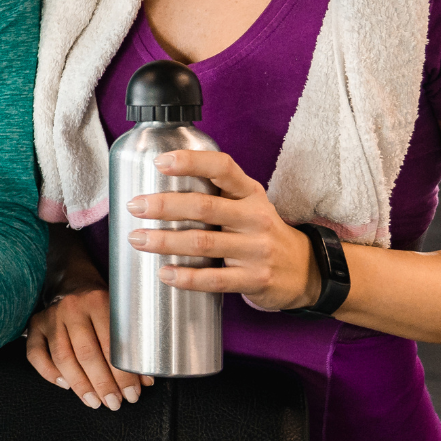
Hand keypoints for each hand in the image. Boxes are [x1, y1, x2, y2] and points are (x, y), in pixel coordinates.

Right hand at [26, 284, 153, 411]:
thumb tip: (144, 382)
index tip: (131, 394)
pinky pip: (36, 354)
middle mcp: (72, 307)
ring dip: (80, 385)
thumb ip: (133, 345)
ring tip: (95, 401)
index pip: (111, 344)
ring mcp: (51, 316)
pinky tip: (66, 386)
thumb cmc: (101, 304)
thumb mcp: (120, 313)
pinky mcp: (36, 324)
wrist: (74, 282)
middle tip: (114, 403)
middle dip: (103, 384)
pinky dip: (49, 374)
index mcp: (97, 301)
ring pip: (62, 358)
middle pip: (86, 354)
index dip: (122, 374)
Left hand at [125, 150, 322, 310]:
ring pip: (203, 243)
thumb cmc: (261, 231)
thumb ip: (216, 193)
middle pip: (204, 206)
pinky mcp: (255, 279)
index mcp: (250, 192)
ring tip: (139, 239)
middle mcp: (254, 217)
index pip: (222, 167)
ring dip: (165, 241)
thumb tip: (159, 186)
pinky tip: (165, 273)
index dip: (191, 162)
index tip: (160, 162)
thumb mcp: (248, 203)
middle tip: (136, 206)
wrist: (305, 270)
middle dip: (164, 206)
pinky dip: (187, 277)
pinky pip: (215, 279)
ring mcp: (256, 249)